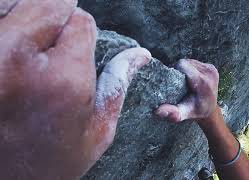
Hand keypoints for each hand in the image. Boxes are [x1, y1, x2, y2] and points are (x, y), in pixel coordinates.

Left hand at [0, 0, 149, 178]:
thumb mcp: (97, 131)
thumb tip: (139, 56)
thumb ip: (118, 84)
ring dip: (27, 16)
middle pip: (46, 3)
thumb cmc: (50, 162)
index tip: (76, 45)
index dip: (81, 31)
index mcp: (64, 80)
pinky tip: (12, 51)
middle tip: (52, 43)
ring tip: (29, 48)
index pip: (79, 20)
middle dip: (55, 16)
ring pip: (15, 4)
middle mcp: (18, 61)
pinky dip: (7, 24)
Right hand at [155, 59, 218, 122]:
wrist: (210, 110)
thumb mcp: (185, 113)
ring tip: (183, 82)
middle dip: (179, 70)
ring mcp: (212, 69)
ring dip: (184, 69)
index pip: (182, 65)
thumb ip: (174, 113)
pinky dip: (190, 69)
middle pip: (185, 62)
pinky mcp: (212, 67)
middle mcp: (209, 73)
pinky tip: (190, 79)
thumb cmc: (195, 111)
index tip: (173, 82)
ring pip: (189, 61)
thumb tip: (158, 111)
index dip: (174, 71)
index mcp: (203, 82)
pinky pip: (195, 63)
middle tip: (177, 83)